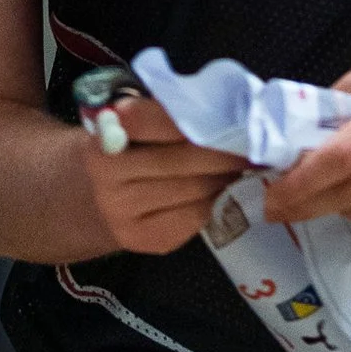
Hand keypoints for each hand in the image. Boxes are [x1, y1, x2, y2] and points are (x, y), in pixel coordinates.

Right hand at [70, 96, 248, 257]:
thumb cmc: (129, 147)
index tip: (240, 118)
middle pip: (184, 160)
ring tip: (245, 165)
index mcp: (106, 130)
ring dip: (226, 177)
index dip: (204, 120)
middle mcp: (107, 173)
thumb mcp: (137, 120)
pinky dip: (214, 201)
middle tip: (256, 144)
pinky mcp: (141, 239)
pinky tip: (223, 190)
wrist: (94, 195)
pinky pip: (193, 217)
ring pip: (194, 190)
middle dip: (226, 152)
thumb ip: (168, 112)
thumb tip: (233, 113)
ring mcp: (121, 210)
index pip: (162, 121)